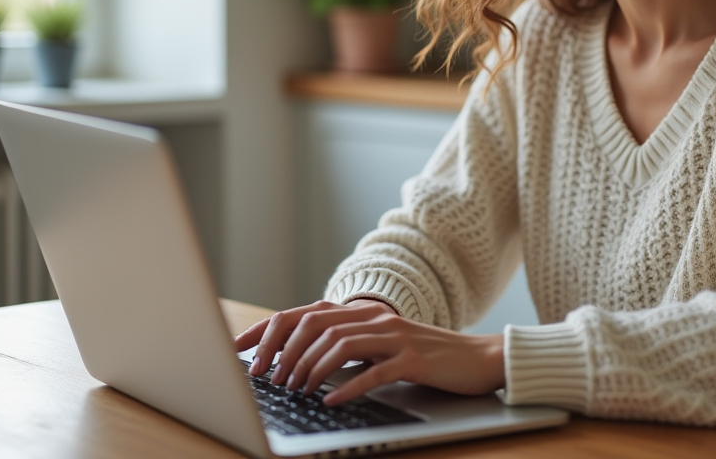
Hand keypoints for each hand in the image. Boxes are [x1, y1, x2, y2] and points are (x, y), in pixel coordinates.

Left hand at [233, 299, 504, 404]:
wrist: (477, 358)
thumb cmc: (424, 357)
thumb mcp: (379, 347)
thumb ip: (346, 348)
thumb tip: (296, 363)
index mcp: (362, 313)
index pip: (303, 313)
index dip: (267, 329)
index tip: (238, 349)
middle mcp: (374, 318)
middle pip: (316, 324)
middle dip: (284, 351)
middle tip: (267, 378)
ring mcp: (395, 336)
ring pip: (340, 344)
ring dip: (311, 369)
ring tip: (295, 389)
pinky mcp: (414, 358)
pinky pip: (375, 371)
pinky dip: (349, 386)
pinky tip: (332, 401)